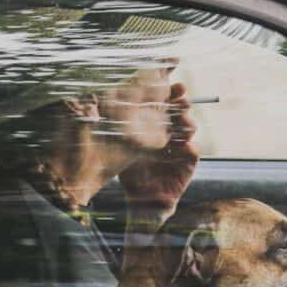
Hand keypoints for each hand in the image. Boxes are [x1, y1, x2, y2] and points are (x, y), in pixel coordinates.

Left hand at [119, 84, 198, 222]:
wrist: (141, 204)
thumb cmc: (130, 174)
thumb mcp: (119, 150)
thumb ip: (112, 130)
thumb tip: (93, 105)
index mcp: (155, 127)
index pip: (164, 104)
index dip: (169, 92)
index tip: (171, 82)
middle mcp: (170, 135)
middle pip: (180, 112)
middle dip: (182, 102)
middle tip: (181, 97)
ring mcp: (180, 149)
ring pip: (189, 129)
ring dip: (188, 122)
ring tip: (184, 119)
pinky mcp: (187, 166)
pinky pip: (193, 153)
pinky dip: (191, 148)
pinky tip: (186, 144)